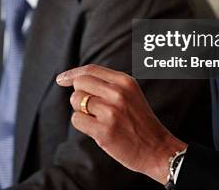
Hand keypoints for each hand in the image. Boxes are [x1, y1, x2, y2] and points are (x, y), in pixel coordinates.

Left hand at [56, 64, 186, 183]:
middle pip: (79, 84)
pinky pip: (76, 119)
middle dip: (79, 95)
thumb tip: (74, 79)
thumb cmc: (138, 121)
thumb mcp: (130, 94)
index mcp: (125, 81)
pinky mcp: (104, 131)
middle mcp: (118, 93)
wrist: (157, 148)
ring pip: (76, 101)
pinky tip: (95, 129)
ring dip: (81, 111)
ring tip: (97, 119)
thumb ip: (107, 84)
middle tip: (91, 108)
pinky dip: (81, 124)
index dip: (72, 74)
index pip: (90, 70)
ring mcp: (111, 112)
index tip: (61, 79)